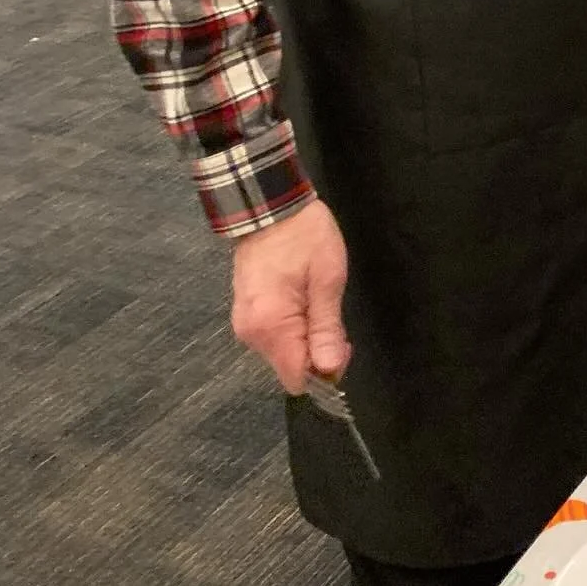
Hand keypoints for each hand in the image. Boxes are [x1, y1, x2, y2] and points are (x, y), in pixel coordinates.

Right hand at [231, 197, 349, 393]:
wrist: (270, 207)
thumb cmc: (305, 237)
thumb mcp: (327, 279)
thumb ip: (327, 327)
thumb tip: (330, 369)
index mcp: (270, 328)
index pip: (297, 378)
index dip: (324, 370)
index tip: (342, 342)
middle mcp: (251, 334)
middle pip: (290, 367)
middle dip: (316, 352)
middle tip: (333, 315)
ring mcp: (245, 324)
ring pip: (282, 352)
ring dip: (305, 338)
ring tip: (317, 301)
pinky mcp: (246, 313)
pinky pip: (273, 335)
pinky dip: (292, 328)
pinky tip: (302, 300)